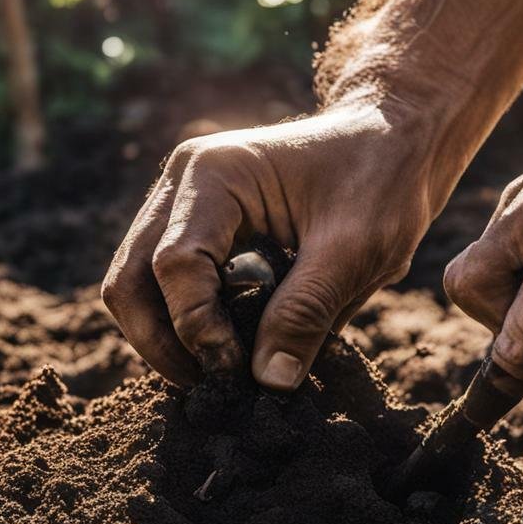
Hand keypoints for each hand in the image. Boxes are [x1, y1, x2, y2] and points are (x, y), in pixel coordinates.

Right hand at [102, 104, 438, 389]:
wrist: (391, 139)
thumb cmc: (380, 181)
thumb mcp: (357, 251)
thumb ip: (306, 313)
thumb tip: (269, 381)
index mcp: (215, 173)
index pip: (175, 264)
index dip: (197, 327)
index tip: (237, 369)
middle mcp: (181, 181)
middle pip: (130, 278)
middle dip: (161, 342)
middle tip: (208, 385)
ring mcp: (179, 201)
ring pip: (132, 284)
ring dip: (163, 336)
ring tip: (213, 374)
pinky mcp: (190, 224)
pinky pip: (157, 282)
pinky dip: (177, 321)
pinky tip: (218, 348)